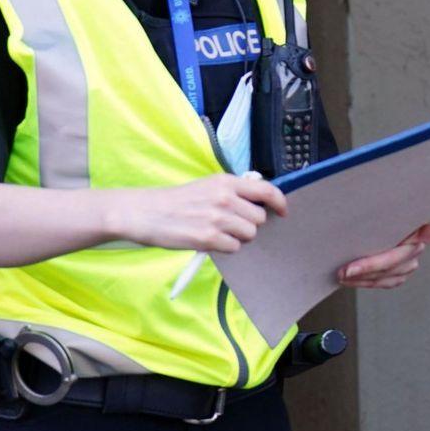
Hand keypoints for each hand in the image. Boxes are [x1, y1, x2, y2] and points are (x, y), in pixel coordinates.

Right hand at [109, 173, 288, 252]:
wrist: (146, 213)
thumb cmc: (178, 201)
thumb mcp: (208, 186)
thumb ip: (233, 192)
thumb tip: (260, 203)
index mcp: (227, 182)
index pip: (267, 191)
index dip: (280, 203)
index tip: (283, 212)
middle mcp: (225, 198)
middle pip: (259, 218)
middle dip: (249, 224)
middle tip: (231, 225)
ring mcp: (217, 218)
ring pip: (249, 234)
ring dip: (238, 237)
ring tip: (218, 232)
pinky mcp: (208, 237)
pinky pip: (234, 247)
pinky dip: (225, 247)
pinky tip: (209, 241)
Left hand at [338, 222, 429, 289]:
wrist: (363, 232)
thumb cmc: (369, 220)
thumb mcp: (372, 214)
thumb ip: (370, 216)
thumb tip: (353, 213)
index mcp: (415, 225)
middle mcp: (416, 244)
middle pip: (398, 258)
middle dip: (370, 266)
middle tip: (347, 270)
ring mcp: (410, 262)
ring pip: (390, 274)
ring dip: (365, 277)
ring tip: (342, 275)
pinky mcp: (400, 275)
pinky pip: (386, 282)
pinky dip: (367, 283)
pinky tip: (352, 280)